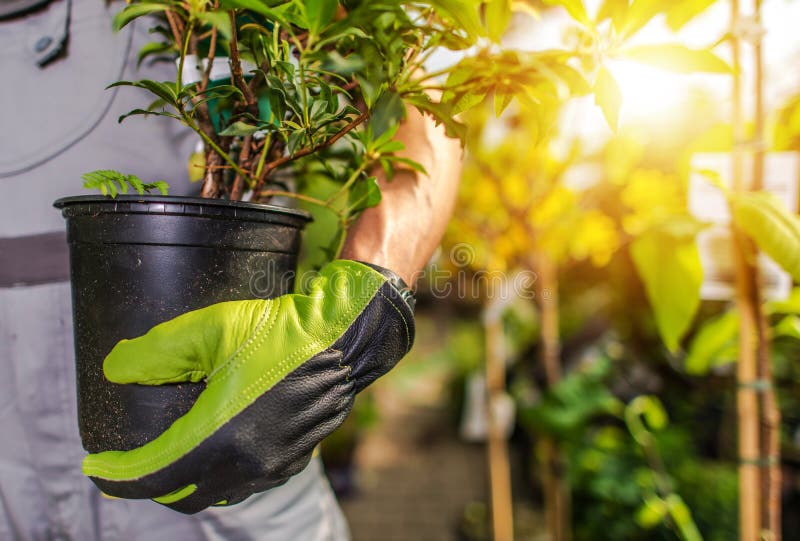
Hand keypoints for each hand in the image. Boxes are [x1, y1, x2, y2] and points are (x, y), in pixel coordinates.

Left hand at [81, 260, 414, 513]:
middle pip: (181, 496)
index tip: (95, 468)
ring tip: (172, 456)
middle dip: (149, 487)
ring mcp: (274, 466)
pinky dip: (220, 475)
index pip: (154, 474)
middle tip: (131, 465)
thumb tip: (117, 368)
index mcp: (222, 435)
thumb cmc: (282, 331)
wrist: (345, 340)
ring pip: (216, 493)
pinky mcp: (292, 461)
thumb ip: (157, 350)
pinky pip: (245, 482)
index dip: (117, 476)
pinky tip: (218, 449)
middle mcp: (248, 461)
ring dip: (187, 483)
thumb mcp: (213, 328)